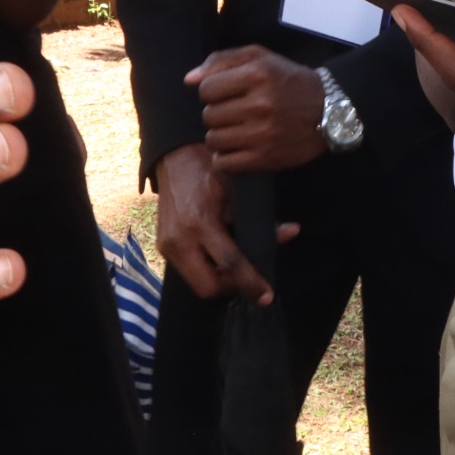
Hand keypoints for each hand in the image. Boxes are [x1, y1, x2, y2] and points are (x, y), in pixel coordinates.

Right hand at [154, 140, 298, 304]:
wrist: (175, 158)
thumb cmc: (209, 170)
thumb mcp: (238, 190)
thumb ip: (260, 217)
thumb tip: (291, 233)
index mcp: (199, 222)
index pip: (230, 263)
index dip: (250, 283)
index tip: (266, 296)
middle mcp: (179, 239)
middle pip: (208, 287)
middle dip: (231, 288)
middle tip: (249, 280)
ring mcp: (167, 246)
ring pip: (197, 284)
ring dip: (219, 281)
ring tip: (236, 268)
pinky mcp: (163, 247)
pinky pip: (188, 272)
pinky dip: (207, 271)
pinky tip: (219, 258)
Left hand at [189, 45, 327, 173]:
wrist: (330, 110)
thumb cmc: (289, 81)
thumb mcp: (260, 58)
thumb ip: (221, 61)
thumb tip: (189, 80)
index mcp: (257, 74)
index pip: (207, 89)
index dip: (212, 92)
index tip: (227, 94)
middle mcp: (261, 104)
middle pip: (209, 116)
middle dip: (217, 114)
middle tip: (235, 113)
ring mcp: (264, 133)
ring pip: (214, 140)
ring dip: (220, 136)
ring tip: (237, 130)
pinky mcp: (267, 158)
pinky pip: (225, 163)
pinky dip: (226, 158)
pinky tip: (239, 148)